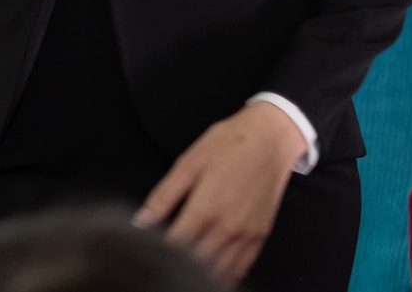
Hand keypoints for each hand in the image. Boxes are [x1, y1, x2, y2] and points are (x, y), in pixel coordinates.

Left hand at [135, 101, 306, 282]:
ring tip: (187, 263)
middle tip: (167, 255)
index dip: (160, 249)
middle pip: (197, 261)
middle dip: (179, 261)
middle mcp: (227, 227)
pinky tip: (214, 270)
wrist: (270, 138)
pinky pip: (242, 266)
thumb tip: (141, 222)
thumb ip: (163, 196)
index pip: (176, 245)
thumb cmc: (228, 145)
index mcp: (205, 208)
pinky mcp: (261, 235)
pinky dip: (227, 272)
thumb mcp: (188, 163)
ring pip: (220, 269)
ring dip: (202, 270)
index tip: (151, 246)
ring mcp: (246, 234)